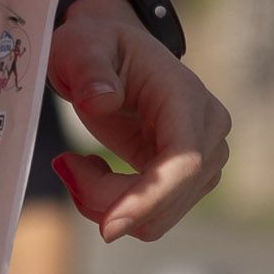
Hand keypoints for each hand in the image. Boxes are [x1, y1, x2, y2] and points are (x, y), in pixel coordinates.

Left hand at [46, 0, 229, 241]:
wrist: (112, 53)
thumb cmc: (95, 46)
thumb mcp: (80, 47)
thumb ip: (89, 70)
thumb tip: (103, 102)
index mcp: (186, 97)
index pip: (184, 161)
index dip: (149, 198)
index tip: (108, 227)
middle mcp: (209, 131)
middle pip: (167, 197)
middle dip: (107, 199)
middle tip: (65, 165)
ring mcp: (204, 159)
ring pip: (157, 217)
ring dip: (106, 204)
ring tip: (75, 165)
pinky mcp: (189, 180)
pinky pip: (151, 216)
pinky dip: (114, 206)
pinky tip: (93, 169)